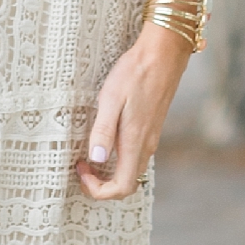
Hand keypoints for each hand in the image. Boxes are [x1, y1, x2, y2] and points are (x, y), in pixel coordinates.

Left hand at [77, 30, 184, 203]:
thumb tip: (96, 159)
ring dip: (109, 171)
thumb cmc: (134, 73)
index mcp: (135, 142)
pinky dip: (118, 158)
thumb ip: (104, 131)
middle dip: (101, 183)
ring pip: (131, 170)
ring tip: (88, 154)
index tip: (82, 170)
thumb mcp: (112, 98)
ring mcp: (151, 137)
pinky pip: (135, 155)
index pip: (122, 187)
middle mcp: (146, 145)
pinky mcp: (151, 128)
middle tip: (81, 165)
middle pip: (127, 183)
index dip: (99, 190)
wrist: (163, 54)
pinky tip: (104, 138)